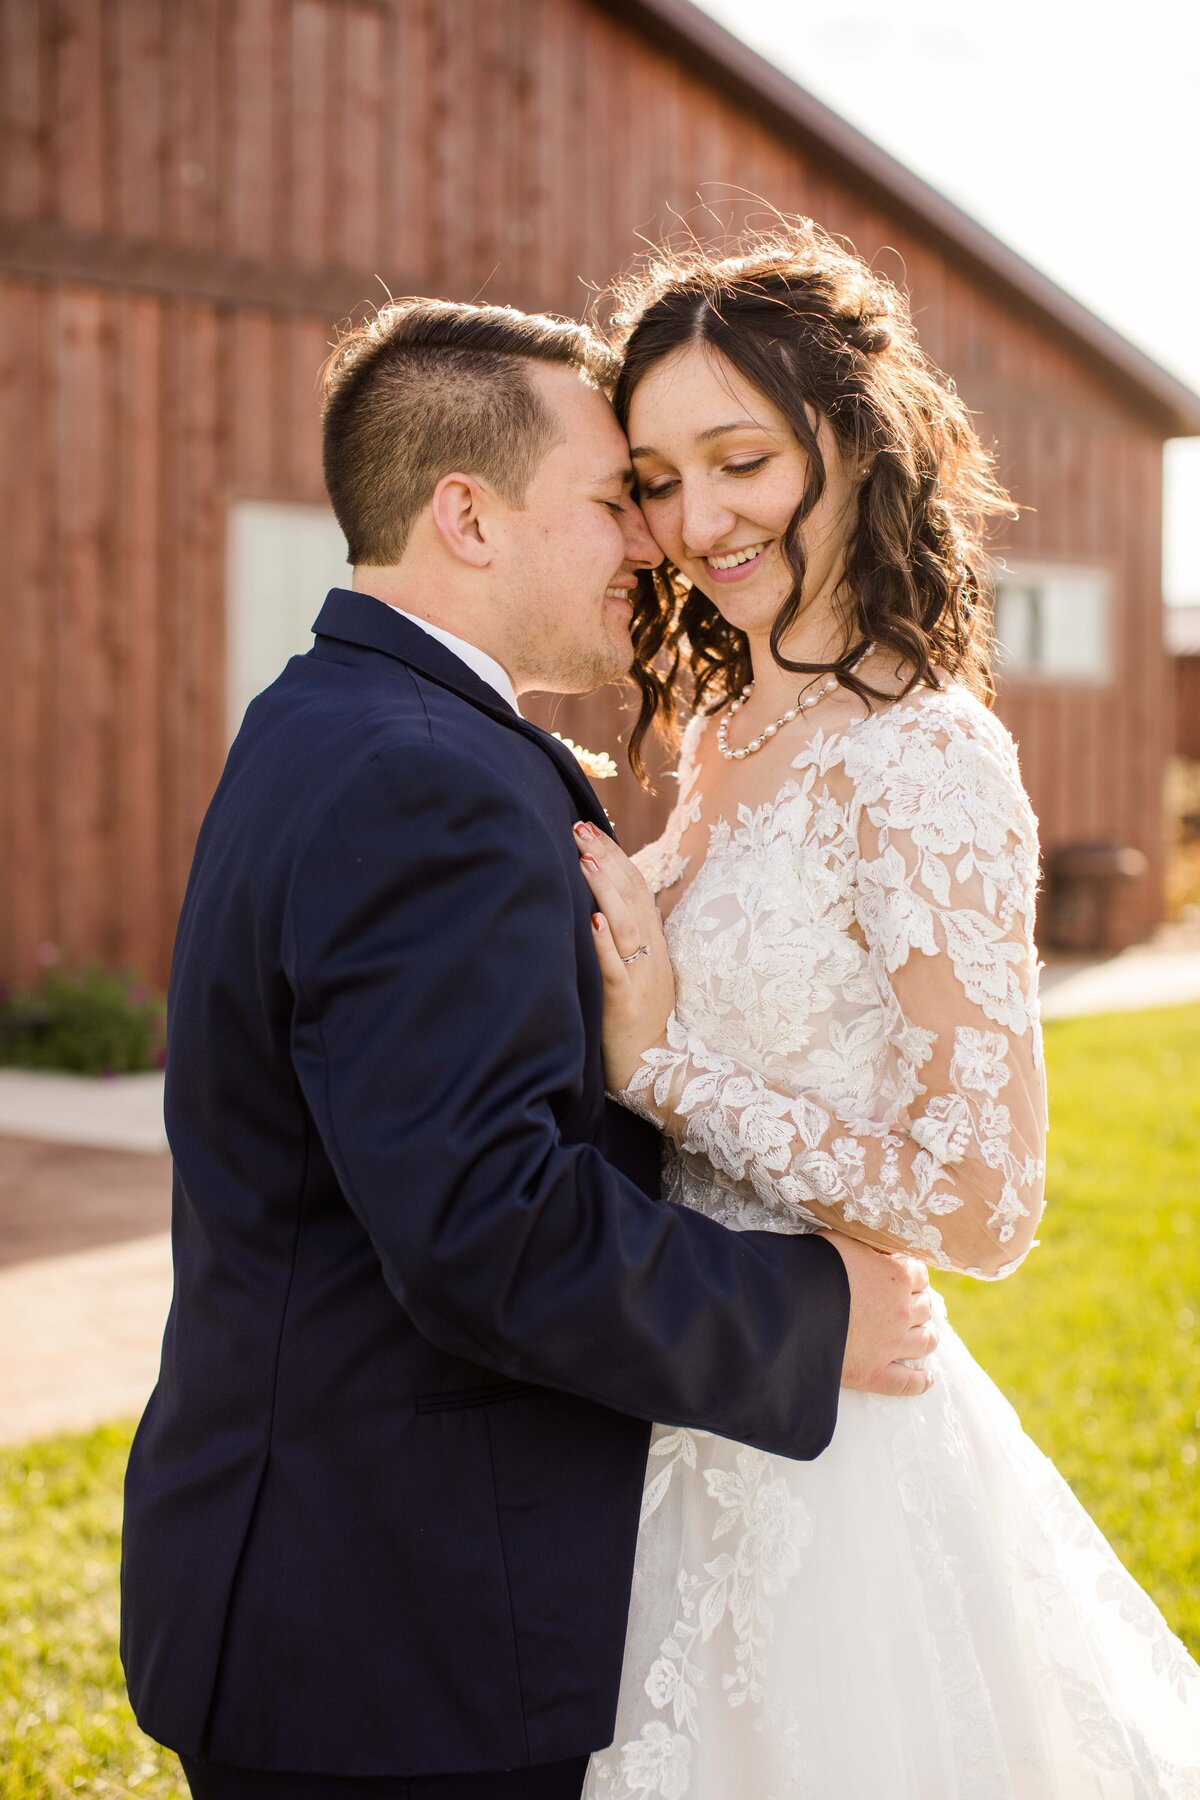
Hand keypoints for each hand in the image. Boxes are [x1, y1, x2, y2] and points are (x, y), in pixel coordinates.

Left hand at [574, 822, 675, 1091]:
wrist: (658, 1072)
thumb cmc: (637, 1021)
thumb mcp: (637, 971)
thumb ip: (624, 938)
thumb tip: (600, 904)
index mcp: (652, 942)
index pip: (635, 886)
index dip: (614, 855)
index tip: (589, 827)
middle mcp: (649, 952)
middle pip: (631, 894)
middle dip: (606, 858)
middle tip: (579, 827)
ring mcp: (641, 975)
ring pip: (626, 924)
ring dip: (605, 889)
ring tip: (585, 859)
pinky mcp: (627, 1002)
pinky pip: (617, 968)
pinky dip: (606, 943)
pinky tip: (593, 920)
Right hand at [819, 1230, 938, 1397]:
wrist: (787, 1307)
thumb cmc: (812, 1268)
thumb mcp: (843, 1241)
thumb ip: (868, 1245)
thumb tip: (879, 1249)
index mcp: (897, 1276)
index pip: (919, 1274)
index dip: (909, 1273)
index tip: (899, 1275)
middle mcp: (902, 1312)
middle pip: (924, 1307)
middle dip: (916, 1302)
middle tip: (902, 1302)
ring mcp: (891, 1346)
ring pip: (925, 1342)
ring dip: (925, 1335)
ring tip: (920, 1334)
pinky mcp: (874, 1374)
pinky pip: (907, 1383)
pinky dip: (920, 1381)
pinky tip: (926, 1378)